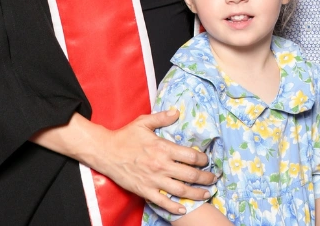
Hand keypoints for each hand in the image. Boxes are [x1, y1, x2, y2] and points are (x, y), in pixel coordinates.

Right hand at [92, 109, 215, 214]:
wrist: (106, 152)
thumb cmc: (125, 136)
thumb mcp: (143, 122)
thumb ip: (162, 118)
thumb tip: (177, 112)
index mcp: (163, 148)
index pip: (190, 156)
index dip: (202, 159)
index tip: (207, 160)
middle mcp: (161, 165)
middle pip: (189, 175)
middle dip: (205, 178)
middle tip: (214, 178)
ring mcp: (153, 180)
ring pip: (180, 190)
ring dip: (196, 193)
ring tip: (207, 194)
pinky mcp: (145, 190)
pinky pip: (162, 202)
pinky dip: (174, 206)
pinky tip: (183, 208)